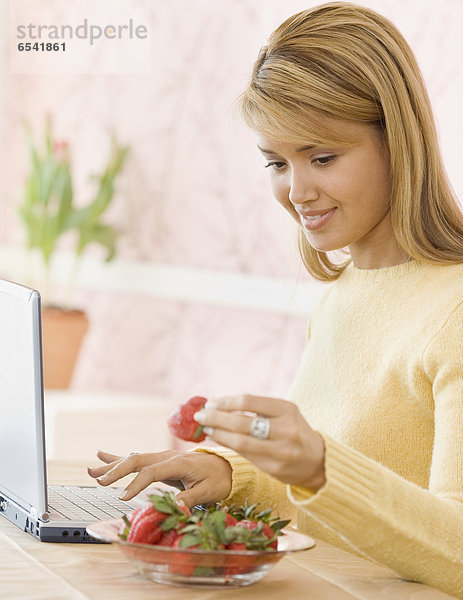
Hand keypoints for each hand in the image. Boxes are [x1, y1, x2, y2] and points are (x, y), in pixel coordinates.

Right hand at [87, 449, 231, 507]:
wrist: (227, 466)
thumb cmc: (219, 479)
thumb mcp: (209, 492)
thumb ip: (190, 499)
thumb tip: (172, 508)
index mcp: (178, 463)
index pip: (151, 472)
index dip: (136, 484)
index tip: (123, 497)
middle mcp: (167, 457)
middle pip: (137, 461)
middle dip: (116, 470)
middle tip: (99, 481)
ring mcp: (162, 457)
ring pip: (133, 459)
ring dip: (112, 464)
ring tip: (91, 471)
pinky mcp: (160, 461)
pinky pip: (137, 459)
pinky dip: (118, 458)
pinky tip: (101, 456)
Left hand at [194, 395, 325, 490]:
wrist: (318, 461)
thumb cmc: (293, 430)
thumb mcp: (284, 413)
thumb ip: (257, 408)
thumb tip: (217, 403)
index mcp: (287, 409)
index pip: (249, 401)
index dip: (226, 402)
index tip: (210, 402)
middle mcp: (286, 429)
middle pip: (241, 423)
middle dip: (216, 418)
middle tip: (199, 415)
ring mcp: (280, 451)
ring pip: (241, 442)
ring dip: (218, 434)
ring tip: (205, 428)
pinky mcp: (274, 468)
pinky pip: (245, 455)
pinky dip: (227, 446)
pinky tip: (217, 439)